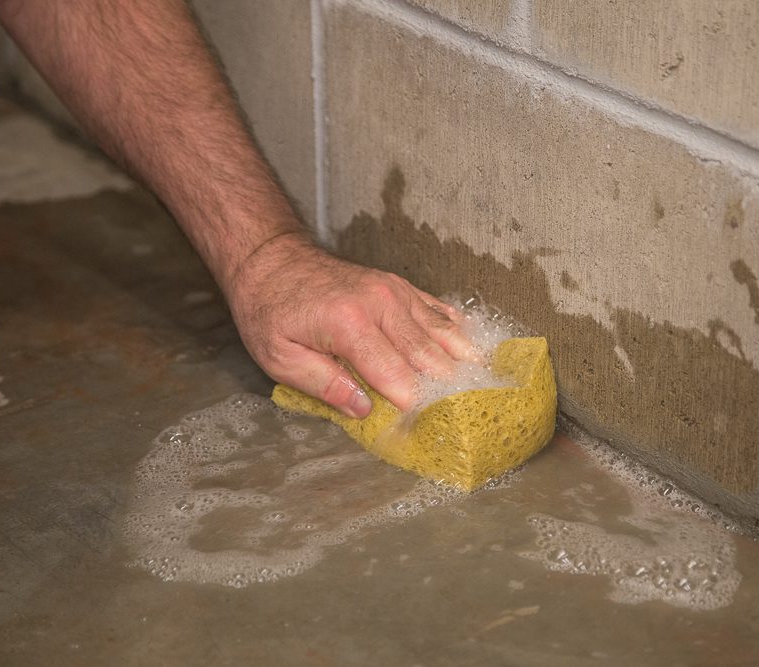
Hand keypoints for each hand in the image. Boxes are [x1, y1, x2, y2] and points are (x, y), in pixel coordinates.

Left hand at [225, 232, 473, 417]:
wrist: (272, 261)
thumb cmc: (271, 312)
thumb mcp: (280, 357)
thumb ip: (323, 385)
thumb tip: (364, 410)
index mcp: (350, 326)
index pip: (396, 378)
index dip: (413, 409)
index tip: (424, 432)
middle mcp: (380, 305)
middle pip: (427, 356)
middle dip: (447, 389)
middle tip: (465, 416)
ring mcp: (393, 291)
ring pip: (441, 331)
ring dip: (462, 360)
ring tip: (487, 384)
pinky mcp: (398, 286)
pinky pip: (436, 309)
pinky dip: (455, 330)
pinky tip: (473, 347)